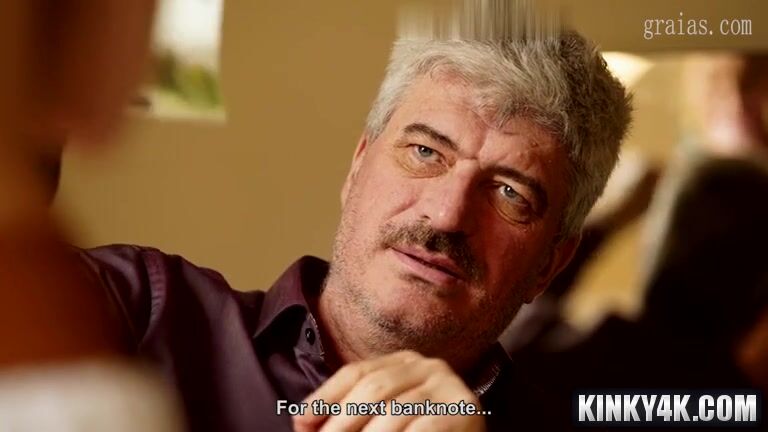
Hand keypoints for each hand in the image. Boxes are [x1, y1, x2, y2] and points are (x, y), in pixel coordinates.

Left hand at [293, 350, 486, 431]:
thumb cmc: (418, 431)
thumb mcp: (382, 419)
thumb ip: (349, 416)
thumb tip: (302, 421)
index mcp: (402, 361)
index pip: (356, 372)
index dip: (325, 396)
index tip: (302, 421)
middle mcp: (427, 365)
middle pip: (373, 388)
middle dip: (342, 421)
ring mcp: (449, 386)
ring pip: (395, 411)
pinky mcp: (465, 410)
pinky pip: (423, 428)